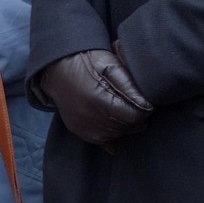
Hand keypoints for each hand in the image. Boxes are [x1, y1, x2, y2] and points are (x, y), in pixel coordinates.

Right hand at [31, 49, 152, 145]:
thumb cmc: (85, 60)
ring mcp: (84, 128)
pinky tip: (112, 121)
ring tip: (122, 108)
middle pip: (128, 128)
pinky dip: (112, 134)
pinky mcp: (79, 131)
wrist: (56, 66)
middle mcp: (91, 119)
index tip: (143, 99)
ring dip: (125, 125)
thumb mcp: (110, 64)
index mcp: (100, 101)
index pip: (136, 116)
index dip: (144, 108)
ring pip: (118, 135)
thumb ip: (129, 85)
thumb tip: (147, 104)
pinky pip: (104, 142)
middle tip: (133, 102)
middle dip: (135, 117)